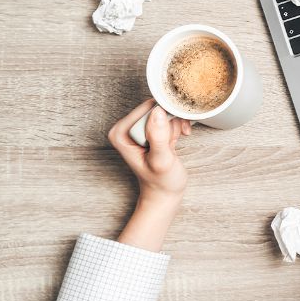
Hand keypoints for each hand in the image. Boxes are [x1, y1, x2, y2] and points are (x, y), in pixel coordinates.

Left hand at [108, 100, 191, 250]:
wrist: (165, 193)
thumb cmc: (161, 182)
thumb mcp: (161, 161)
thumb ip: (158, 137)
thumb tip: (158, 112)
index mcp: (120, 133)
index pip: (146, 108)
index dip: (164, 116)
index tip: (173, 131)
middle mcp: (126, 127)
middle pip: (155, 107)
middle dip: (171, 119)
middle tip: (176, 137)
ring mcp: (139, 128)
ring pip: (164, 110)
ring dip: (176, 123)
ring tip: (177, 140)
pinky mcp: (150, 130)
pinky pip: (167, 116)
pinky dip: (177, 125)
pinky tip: (179, 137)